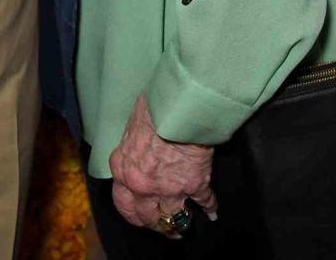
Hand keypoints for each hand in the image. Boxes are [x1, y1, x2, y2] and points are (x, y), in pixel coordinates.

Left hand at [109, 92, 217, 235]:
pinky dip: (210, 208)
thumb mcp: (131, 128)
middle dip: (155, 225)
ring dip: (179, 225)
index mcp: (123, 170)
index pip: (123, 202)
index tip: (140, 216)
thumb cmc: (152, 109)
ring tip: (184, 228)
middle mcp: (142, 186)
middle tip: (163, 229)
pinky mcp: (194, 185)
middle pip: (146, 217)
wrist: (177, 106)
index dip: (134, 212)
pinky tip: (212, 212)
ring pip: (173, 218)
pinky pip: (204, 202)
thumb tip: (138, 149)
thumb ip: (132, 148)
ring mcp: (169, 189)